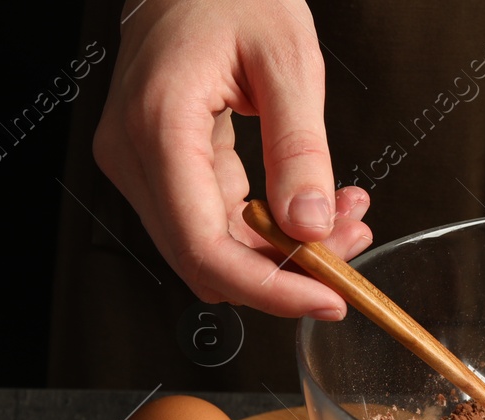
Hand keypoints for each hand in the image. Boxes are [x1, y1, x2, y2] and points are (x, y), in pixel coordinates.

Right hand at [93, 0, 372, 318]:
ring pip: (211, 250)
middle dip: (285, 271)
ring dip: (280, 252)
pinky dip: (265, 228)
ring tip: (341, 217)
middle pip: (206, 261)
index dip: (269, 289)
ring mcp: (138, 165)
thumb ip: (300, 147)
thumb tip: (309, 225)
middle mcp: (134, 155)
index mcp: (159, 126)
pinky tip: (309, 207)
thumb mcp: (286, 57)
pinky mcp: (156, 168)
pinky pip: (211, 222)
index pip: (205, 247)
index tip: (327, 298)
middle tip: (350, 246)